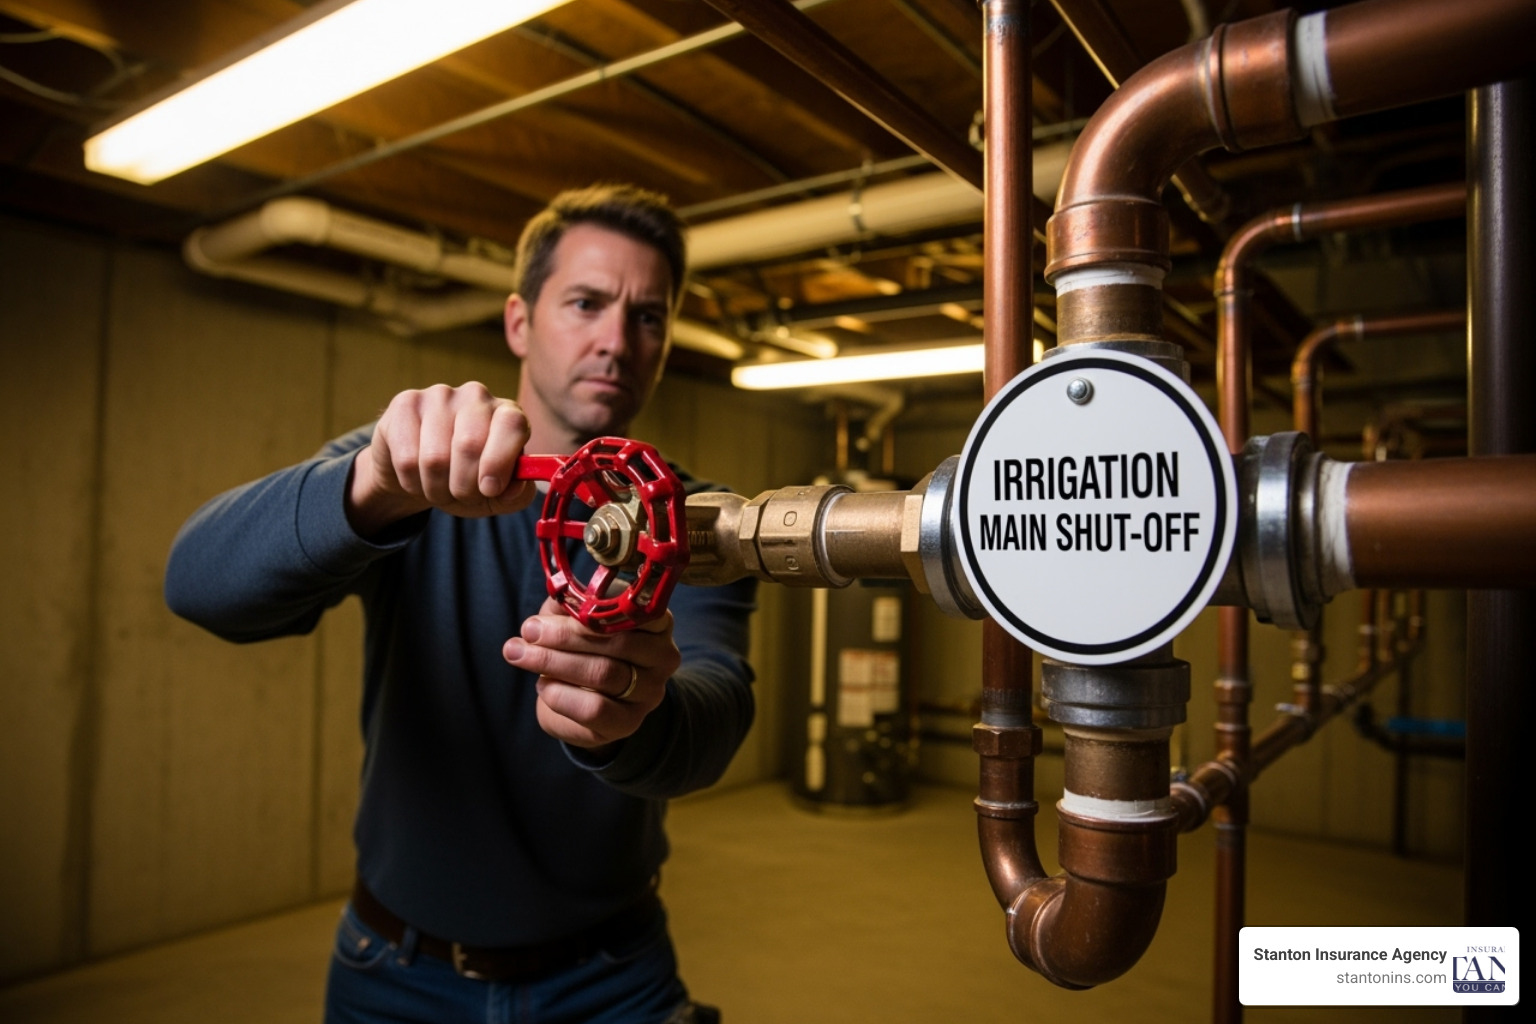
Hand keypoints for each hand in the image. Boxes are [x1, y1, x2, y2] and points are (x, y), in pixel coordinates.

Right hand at [347, 382, 534, 536]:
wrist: (419, 470)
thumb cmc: (467, 479)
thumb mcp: (497, 495)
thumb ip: (516, 494)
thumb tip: (514, 487)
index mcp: (508, 413)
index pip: (512, 425)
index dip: (500, 461)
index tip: (490, 489)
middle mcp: (476, 396)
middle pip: (469, 445)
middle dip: (464, 486)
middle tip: (461, 495)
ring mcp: (439, 396)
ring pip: (435, 458)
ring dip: (436, 488)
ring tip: (439, 488)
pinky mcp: (405, 404)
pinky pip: (406, 458)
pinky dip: (412, 482)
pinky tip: (416, 477)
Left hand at [504, 597, 681, 751]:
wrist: (583, 701)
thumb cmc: (582, 649)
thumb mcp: (575, 619)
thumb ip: (571, 605)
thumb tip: (558, 596)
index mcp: (656, 622)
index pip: (635, 609)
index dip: (593, 607)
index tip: (556, 603)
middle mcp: (663, 656)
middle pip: (617, 642)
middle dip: (564, 635)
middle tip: (528, 630)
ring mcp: (650, 692)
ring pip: (604, 673)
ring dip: (554, 662)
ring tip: (520, 654)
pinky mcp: (629, 722)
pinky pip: (594, 708)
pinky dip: (561, 695)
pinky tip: (543, 686)